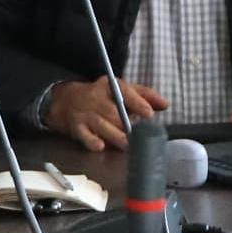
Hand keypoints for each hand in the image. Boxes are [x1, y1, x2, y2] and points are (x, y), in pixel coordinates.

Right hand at [43, 78, 169, 150]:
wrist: (66, 101)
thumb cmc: (101, 97)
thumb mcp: (121, 90)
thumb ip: (144, 96)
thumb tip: (165, 104)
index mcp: (109, 86)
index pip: (125, 92)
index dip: (138, 103)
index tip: (149, 113)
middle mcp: (96, 98)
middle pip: (114, 112)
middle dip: (127, 124)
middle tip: (139, 135)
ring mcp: (86, 113)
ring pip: (102, 125)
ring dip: (116, 136)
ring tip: (128, 145)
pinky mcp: (77, 127)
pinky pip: (84, 135)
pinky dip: (92, 141)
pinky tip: (100, 146)